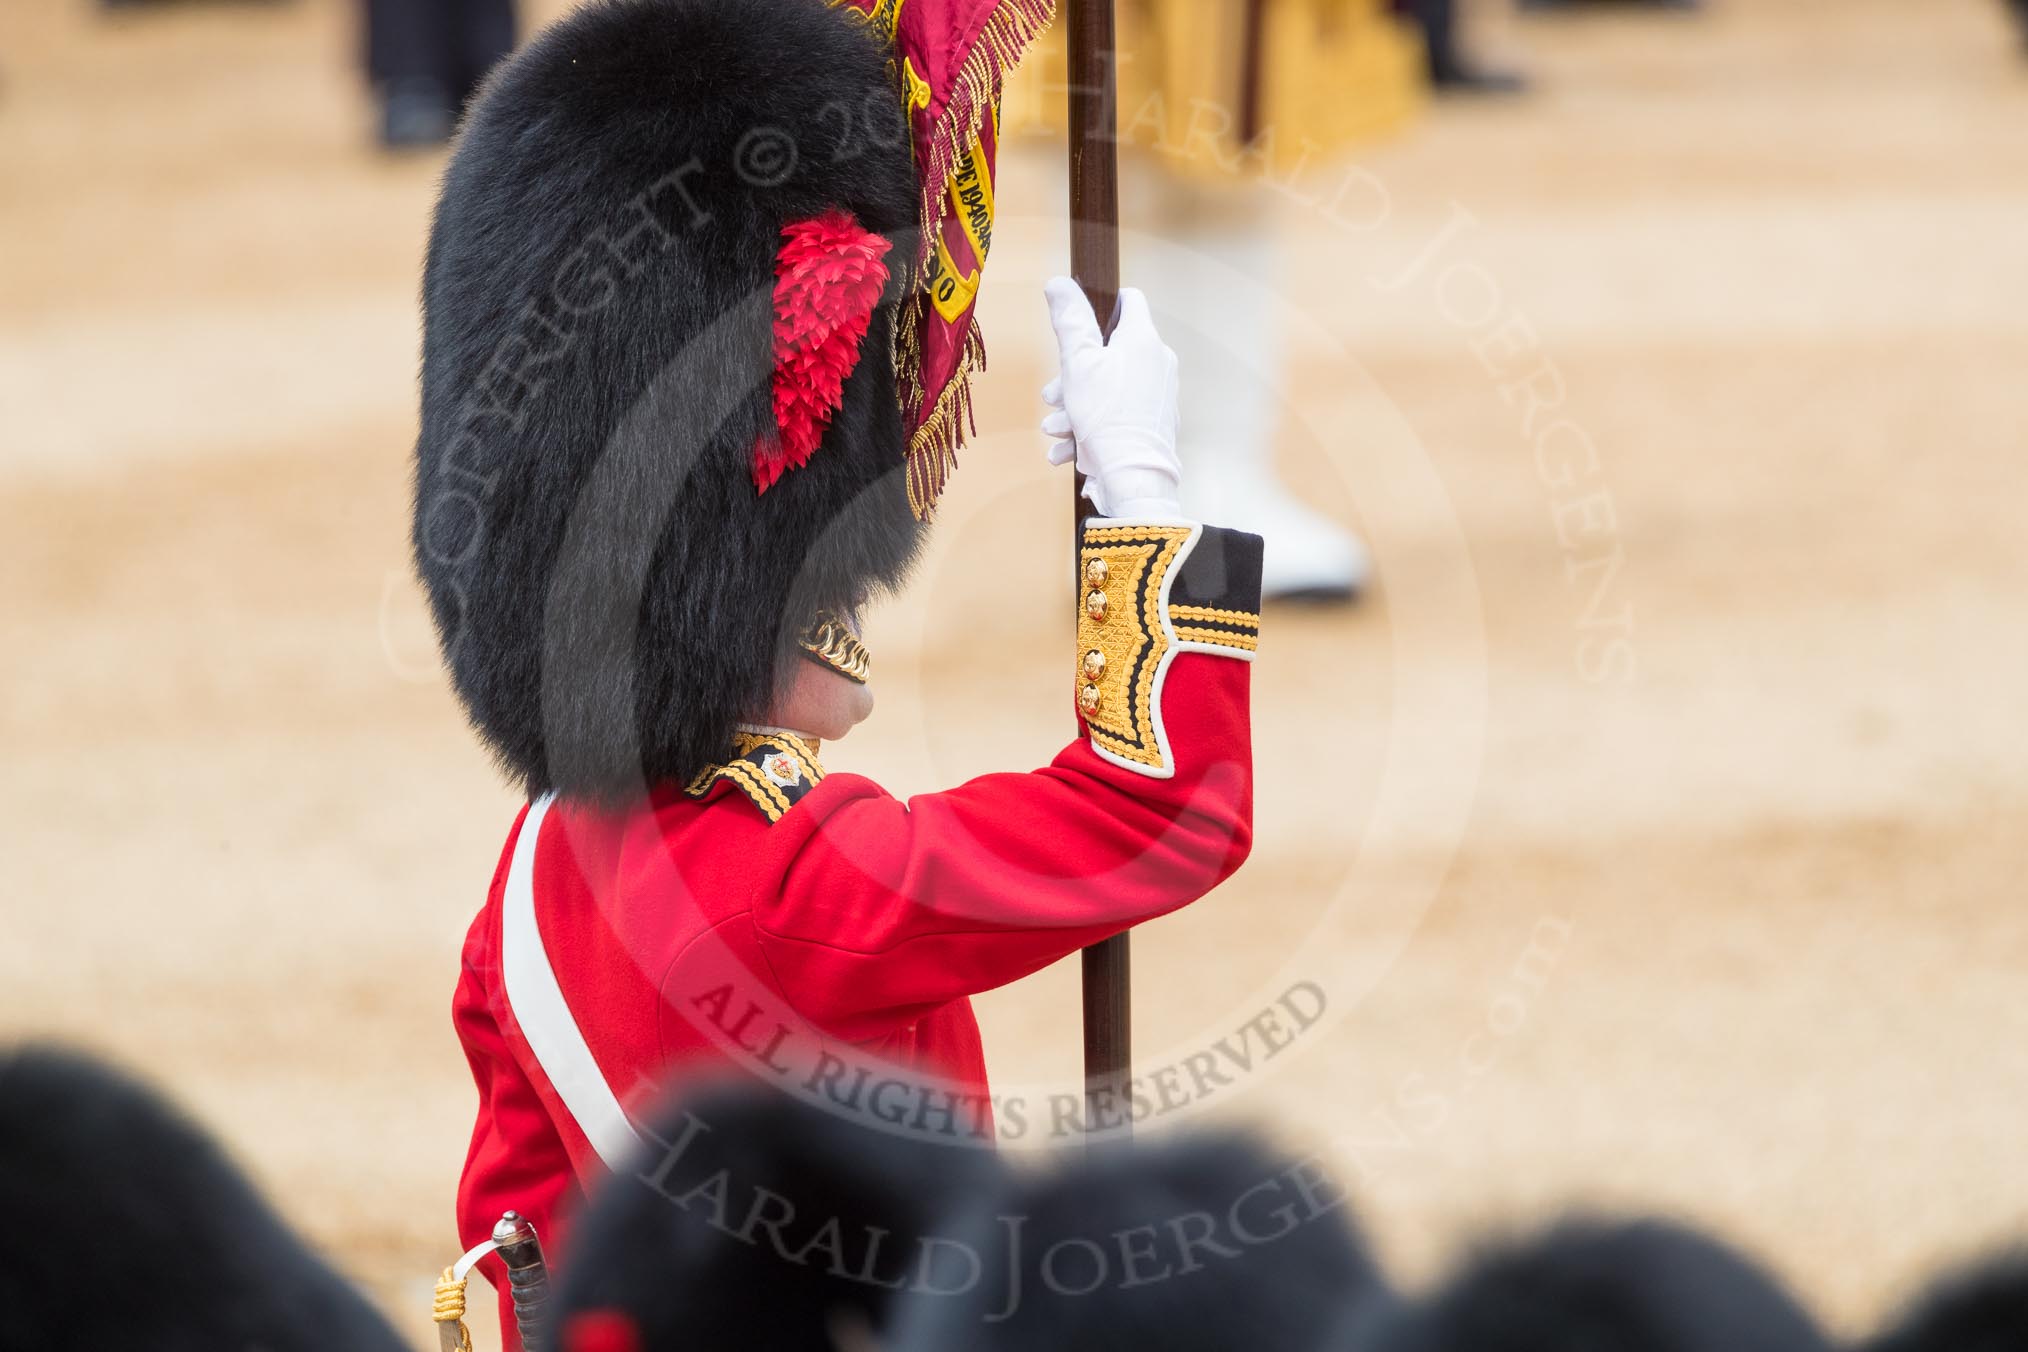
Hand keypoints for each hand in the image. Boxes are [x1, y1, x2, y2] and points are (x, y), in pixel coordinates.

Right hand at [1040, 276, 1182, 518]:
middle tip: (1052, 397)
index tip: (1077, 323)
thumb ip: (1069, 321)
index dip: (1100, 305)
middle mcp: (1158, 364)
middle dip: (1072, 375)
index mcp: (1143, 340)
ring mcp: (1158, 398)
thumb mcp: (1077, 363)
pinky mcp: (1154, 427)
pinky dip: (1089, 431)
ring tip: (1055, 430)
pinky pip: (1116, 419)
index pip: (1128, 301)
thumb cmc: (1106, 417)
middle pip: (1109, 353)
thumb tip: (1058, 283)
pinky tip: (1066, 452)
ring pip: (1108, 390)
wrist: (1134, 479)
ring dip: (1074, 408)